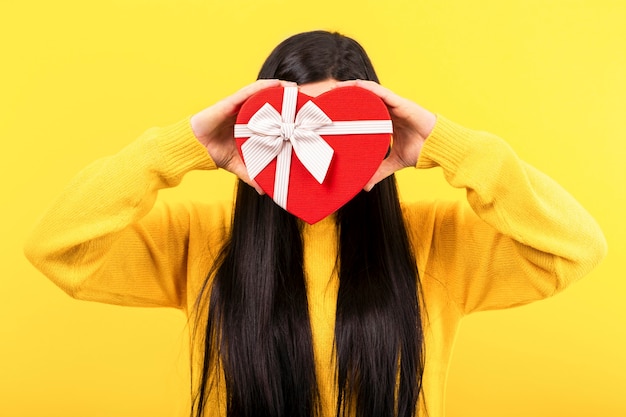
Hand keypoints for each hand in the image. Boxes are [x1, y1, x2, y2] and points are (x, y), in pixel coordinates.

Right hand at [190, 79, 295, 193]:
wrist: (197, 148)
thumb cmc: (216, 152)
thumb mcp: (240, 165)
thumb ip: (252, 175)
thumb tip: (265, 190)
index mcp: (251, 125)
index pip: (272, 115)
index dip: (286, 112)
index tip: (302, 114)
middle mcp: (246, 113)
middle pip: (269, 101)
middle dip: (286, 98)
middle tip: (303, 99)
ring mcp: (238, 106)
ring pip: (261, 93)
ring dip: (278, 88)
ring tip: (293, 88)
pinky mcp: (229, 103)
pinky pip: (248, 92)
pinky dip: (262, 87)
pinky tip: (276, 84)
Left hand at [336, 80, 436, 190]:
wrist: (439, 148)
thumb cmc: (422, 150)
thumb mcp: (394, 161)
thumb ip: (379, 170)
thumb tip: (365, 186)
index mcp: (387, 121)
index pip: (364, 110)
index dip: (350, 108)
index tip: (332, 110)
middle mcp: (389, 110)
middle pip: (364, 98)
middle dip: (347, 95)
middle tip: (328, 96)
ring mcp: (395, 105)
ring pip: (370, 92)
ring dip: (353, 88)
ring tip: (337, 88)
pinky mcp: (401, 103)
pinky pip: (381, 92)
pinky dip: (367, 88)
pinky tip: (355, 86)